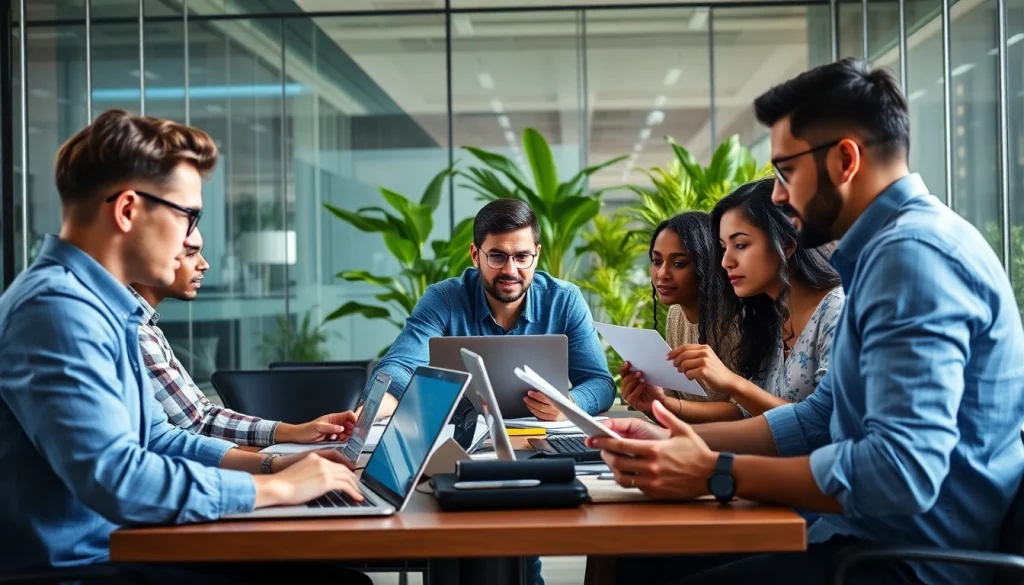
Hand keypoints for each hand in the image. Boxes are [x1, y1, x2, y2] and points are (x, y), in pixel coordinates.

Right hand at [253, 450, 362, 507]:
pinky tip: (357, 497)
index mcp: (315, 457)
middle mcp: (322, 461)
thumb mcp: (300, 471)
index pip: (335, 462)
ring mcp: (325, 470)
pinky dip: (353, 492)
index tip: (350, 477)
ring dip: (355, 486)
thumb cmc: (284, 483)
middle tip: (357, 486)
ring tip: (358, 493)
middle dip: (352, 479)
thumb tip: (318, 483)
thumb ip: (311, 472)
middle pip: (344, 469)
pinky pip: (346, 486)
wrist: (278, 486)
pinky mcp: (326, 481)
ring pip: (347, 477)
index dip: (345, 470)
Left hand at [275, 412, 356, 444]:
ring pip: (346, 432)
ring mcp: (333, 431)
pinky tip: (334, 440)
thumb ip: (330, 428)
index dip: (354, 419)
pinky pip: (340, 439)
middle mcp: (335, 424)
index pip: (348, 415)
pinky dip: (340, 441)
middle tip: (347, 434)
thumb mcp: (318, 427)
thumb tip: (341, 428)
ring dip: (345, 436)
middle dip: (351, 430)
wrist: (297, 437)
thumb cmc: (305, 430)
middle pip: (349, 424)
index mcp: (333, 418)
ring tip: (339, 438)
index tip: (356, 426)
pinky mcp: (331, 439)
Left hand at [524, 390, 569, 420]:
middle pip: (541, 407)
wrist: (573, 411)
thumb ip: (552, 392)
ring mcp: (554, 418)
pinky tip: (532, 408)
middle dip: (532, 402)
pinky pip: (541, 418)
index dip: (536, 395)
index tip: (530, 392)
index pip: (545, 399)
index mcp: (559, 403)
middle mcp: (557, 412)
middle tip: (526, 397)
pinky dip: (535, 413)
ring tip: (527, 402)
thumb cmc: (565, 400)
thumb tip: (540, 387)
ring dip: (532, 408)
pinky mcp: (551, 422)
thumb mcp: (561, 394)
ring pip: (539, 414)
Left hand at [588, 401, 717, 499]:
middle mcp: (652, 467)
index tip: (595, 440)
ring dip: (613, 470)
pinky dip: (627, 480)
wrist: (712, 475)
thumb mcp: (682, 430)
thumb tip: (655, 404)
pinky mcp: (656, 492)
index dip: (604, 442)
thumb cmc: (698, 453)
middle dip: (605, 455)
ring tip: (613, 462)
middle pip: (618, 463)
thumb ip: (665, 416)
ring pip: (623, 478)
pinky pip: (634, 488)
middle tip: (602, 450)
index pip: (622, 446)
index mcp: (655, 450)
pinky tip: (628, 472)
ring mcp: (653, 482)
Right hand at [618, 361, 667, 416]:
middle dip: (631, 375)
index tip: (628, 362)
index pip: (623, 373)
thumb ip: (640, 371)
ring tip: (642, 377)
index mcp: (628, 380)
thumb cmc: (653, 388)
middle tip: (639, 372)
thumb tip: (639, 362)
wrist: (660, 399)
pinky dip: (638, 389)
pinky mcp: (633, 403)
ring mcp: (628, 396)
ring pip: (627, 387)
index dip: (624, 368)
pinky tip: (643, 384)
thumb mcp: (647, 377)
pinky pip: (632, 395)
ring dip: (634, 381)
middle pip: (624, 380)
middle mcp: (626, 388)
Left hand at [668, 344, 739, 393]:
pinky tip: (691, 378)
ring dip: (682, 370)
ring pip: (684, 364)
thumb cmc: (716, 372)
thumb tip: (677, 357)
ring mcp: (705, 361)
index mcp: (704, 348)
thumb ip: (695, 356)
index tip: (668, 357)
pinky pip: (689, 373)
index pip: (684, 347)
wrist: (729, 381)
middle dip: (676, 361)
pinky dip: (688, 376)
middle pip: (683, 354)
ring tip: (685, 374)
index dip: (674, 352)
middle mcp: (705, 352)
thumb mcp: (707, 359)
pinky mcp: (704, 371)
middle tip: (675, 367)